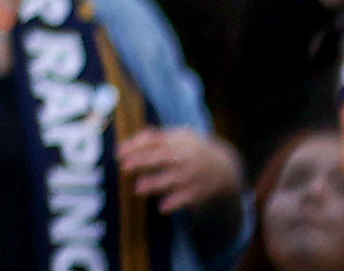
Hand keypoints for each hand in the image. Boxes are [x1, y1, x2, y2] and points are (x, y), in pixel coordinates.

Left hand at [122, 130, 238, 214]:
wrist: (226, 168)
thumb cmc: (193, 149)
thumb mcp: (180, 135)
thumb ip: (156, 136)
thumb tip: (131, 140)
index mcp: (176, 141)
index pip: (152, 141)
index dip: (135, 146)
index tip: (118, 152)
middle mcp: (183, 158)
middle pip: (160, 158)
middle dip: (142, 162)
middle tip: (124, 166)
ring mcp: (191, 175)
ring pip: (172, 180)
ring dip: (155, 184)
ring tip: (139, 188)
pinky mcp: (197, 192)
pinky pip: (185, 199)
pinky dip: (174, 204)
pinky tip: (161, 208)